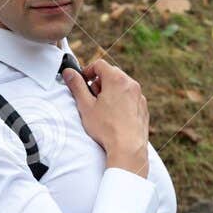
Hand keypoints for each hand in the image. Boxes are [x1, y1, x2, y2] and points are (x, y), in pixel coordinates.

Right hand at [62, 56, 148, 174]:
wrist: (128, 147)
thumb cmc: (107, 128)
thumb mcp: (85, 106)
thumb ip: (76, 86)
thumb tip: (69, 73)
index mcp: (116, 79)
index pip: (99, 64)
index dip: (88, 71)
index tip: (83, 81)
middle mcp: (130, 84)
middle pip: (112, 74)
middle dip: (99, 82)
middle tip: (92, 98)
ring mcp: (139, 96)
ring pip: (122, 86)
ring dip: (110, 92)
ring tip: (102, 110)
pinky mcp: (143, 107)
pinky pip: (130, 97)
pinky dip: (121, 101)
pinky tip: (114, 117)